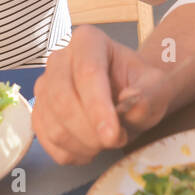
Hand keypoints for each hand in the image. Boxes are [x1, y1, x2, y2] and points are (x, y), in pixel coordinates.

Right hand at [33, 26, 172, 164]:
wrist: (129, 94)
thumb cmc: (141, 86)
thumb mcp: (156, 87)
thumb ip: (150, 93)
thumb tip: (132, 101)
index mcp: (88, 41)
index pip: (87, 73)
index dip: (97, 107)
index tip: (113, 135)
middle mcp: (59, 58)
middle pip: (62, 99)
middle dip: (90, 131)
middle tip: (117, 140)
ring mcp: (44, 86)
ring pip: (53, 124)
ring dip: (84, 144)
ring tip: (109, 140)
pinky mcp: (38, 113)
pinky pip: (47, 141)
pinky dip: (72, 153)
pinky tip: (92, 148)